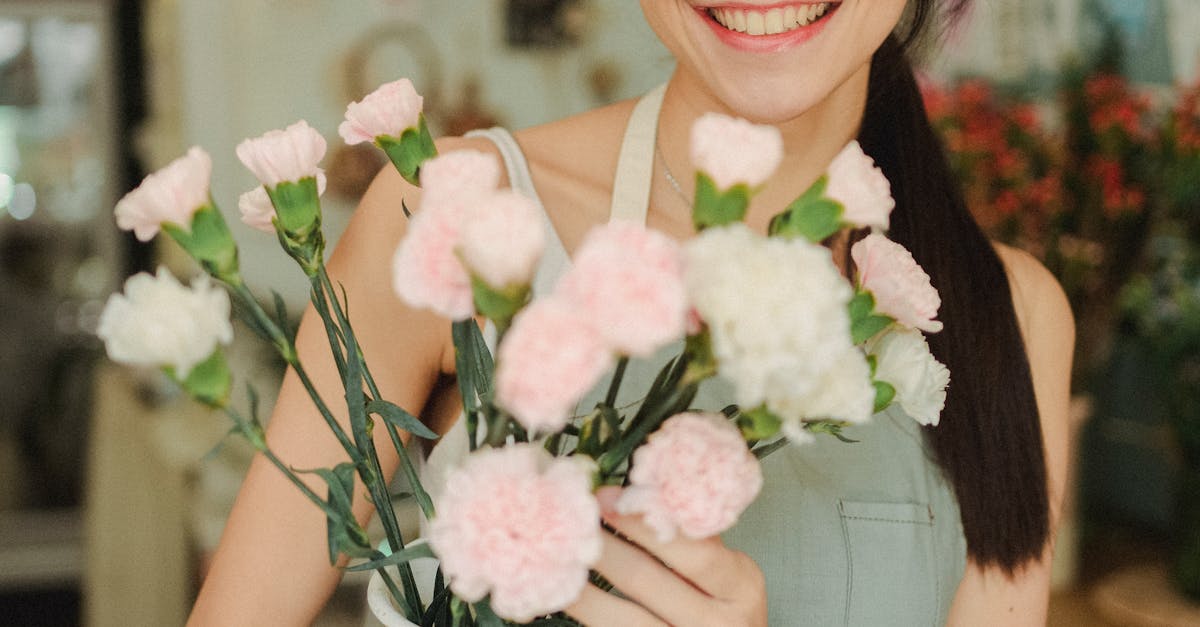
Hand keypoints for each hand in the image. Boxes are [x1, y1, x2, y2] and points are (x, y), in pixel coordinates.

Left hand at [566, 487, 767, 626]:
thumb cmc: (726, 611)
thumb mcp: (730, 576)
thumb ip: (698, 538)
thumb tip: (643, 490)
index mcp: (740, 586)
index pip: (691, 549)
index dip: (642, 522)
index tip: (605, 497)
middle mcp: (717, 624)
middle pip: (646, 579)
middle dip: (603, 547)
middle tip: (571, 522)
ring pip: (621, 618)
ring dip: (582, 588)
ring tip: (558, 560)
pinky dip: (588, 614)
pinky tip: (565, 596)